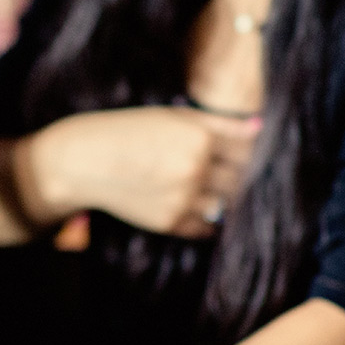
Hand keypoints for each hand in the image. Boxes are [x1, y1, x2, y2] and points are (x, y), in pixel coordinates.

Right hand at [26, 106, 258, 238]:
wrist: (84, 162)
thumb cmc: (129, 132)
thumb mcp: (172, 118)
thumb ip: (218, 124)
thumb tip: (260, 127)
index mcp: (199, 136)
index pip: (246, 150)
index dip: (243, 153)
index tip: (235, 153)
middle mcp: (196, 167)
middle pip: (239, 178)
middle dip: (233, 176)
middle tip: (219, 171)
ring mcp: (184, 198)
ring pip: (225, 203)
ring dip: (221, 198)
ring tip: (201, 187)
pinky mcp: (171, 222)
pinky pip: (206, 226)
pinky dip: (206, 218)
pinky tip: (191, 203)